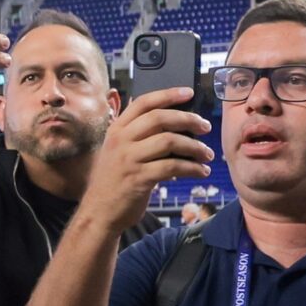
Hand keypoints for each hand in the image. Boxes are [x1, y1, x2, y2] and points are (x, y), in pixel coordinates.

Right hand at [81, 88, 214, 236]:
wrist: (99, 212)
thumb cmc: (114, 181)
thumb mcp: (119, 151)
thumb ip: (138, 136)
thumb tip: (174, 123)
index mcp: (117, 129)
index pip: (144, 103)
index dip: (168, 95)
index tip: (188, 93)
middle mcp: (121, 140)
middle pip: (160, 118)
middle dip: (188, 119)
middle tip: (205, 127)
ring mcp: (129, 159)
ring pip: (169, 141)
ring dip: (194, 147)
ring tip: (206, 154)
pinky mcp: (139, 178)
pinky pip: (172, 167)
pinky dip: (192, 168)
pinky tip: (200, 171)